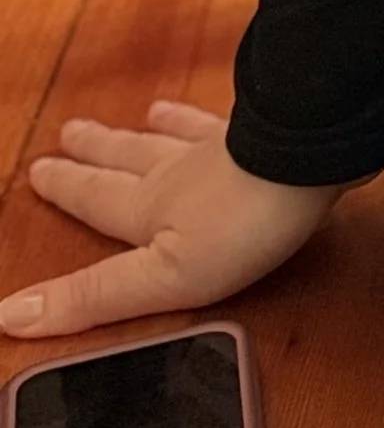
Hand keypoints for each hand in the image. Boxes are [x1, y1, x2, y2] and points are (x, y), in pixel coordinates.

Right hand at [0, 102, 339, 338]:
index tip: (39, 168)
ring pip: (179, 135)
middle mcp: (181, 170)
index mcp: (150, 208)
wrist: (310, 157)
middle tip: (72, 131)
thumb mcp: (160, 278)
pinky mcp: (271, 136)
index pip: (97, 198)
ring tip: (147, 112)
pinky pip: (234, 122)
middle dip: (99, 151)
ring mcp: (228, 146)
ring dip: (157, 128)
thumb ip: (92, 295)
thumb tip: (10, 314)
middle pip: (131, 156)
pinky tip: (230, 112)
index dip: (66, 189)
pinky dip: (220, 118)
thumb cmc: (240, 224)